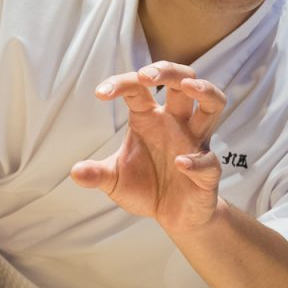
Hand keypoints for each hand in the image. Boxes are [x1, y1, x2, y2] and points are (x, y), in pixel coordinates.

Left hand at [70, 61, 226, 236]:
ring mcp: (195, 144)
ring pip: (212, 105)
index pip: (138, 89)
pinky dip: (196, 161)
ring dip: (205, 91)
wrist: (173, 216)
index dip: (121, 84)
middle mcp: (176, 123)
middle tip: (147, 75)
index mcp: (150, 118)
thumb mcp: (114, 180)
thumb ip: (97, 174)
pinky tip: (180, 163)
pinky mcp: (208, 171)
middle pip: (181, 81)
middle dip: (167, 71)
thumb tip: (75, 172)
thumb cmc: (145, 188)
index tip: (100, 93)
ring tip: (189, 86)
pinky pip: (208, 161)